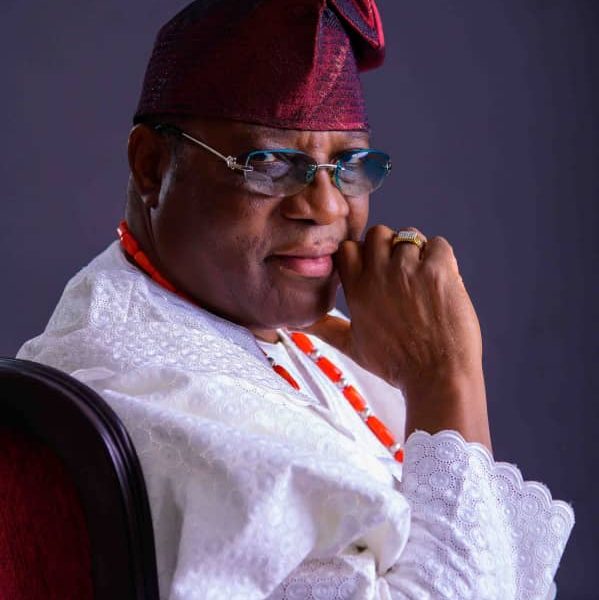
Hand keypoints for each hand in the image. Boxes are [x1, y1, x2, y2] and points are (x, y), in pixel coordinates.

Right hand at [303, 225, 490, 447]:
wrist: (436, 377)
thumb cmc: (397, 365)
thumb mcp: (353, 347)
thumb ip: (326, 330)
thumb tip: (297, 326)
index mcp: (357, 289)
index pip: (348, 247)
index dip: (362, 253)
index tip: (374, 267)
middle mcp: (379, 274)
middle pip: (378, 233)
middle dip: (389, 246)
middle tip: (402, 270)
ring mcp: (409, 270)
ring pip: (409, 235)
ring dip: (418, 252)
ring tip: (424, 280)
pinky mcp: (438, 270)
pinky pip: (437, 244)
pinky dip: (441, 258)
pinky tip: (442, 281)